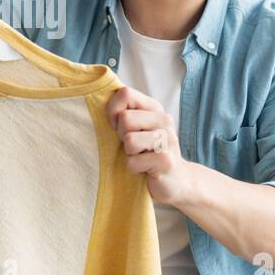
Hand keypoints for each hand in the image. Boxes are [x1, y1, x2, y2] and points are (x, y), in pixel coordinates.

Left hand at [106, 85, 192, 206]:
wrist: (175, 180)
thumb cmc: (148, 152)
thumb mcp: (136, 128)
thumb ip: (123, 112)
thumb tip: (98, 99)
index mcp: (154, 108)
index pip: (125, 93)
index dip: (113, 111)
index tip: (117, 127)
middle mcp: (164, 120)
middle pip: (125, 118)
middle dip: (121, 136)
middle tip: (133, 146)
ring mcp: (168, 140)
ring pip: (129, 140)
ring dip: (129, 154)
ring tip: (140, 157)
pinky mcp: (166, 161)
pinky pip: (133, 162)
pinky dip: (133, 169)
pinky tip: (145, 169)